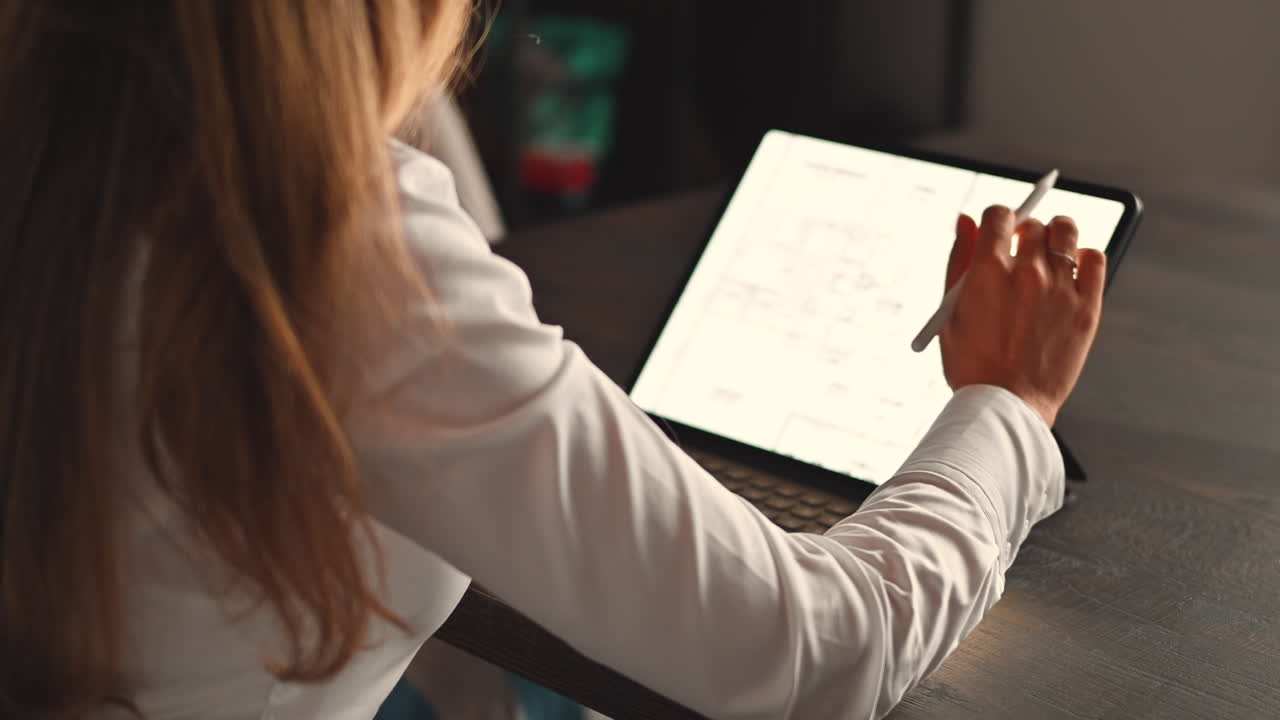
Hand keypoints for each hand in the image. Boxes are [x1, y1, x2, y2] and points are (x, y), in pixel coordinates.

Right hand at [940, 206, 1105, 426]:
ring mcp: (1060, 289)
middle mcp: (1027, 273)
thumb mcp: (951, 310)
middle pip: (1035, 224)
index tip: (999, 230)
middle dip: (1025, 230)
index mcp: (988, 271)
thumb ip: (958, 259)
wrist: (1006, 406)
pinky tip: (1072, 269)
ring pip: (1067, 232)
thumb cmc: (972, 363)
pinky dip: (1084, 256)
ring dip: (1057, 234)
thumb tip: (964, 219)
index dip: (997, 218)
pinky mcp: (1086, 308)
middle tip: (1022, 248)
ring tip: (1049, 252)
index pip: (998, 214)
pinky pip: (1095, 260)